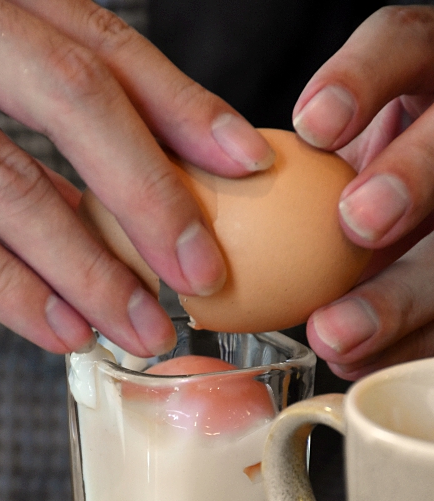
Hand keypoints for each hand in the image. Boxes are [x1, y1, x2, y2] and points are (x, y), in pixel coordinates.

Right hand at [0, 0, 273, 355]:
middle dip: (147, 197)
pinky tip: (60, 326)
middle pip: (69, 99)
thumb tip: (172, 171)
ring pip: (3, 181)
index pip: (103, 44)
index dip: (183, 106)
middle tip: (199, 277)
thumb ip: (65, 98)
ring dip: (84, 269)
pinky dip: (6, 288)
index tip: (247, 165)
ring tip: (139, 328)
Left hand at [291, 5, 433, 378]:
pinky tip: (351, 359)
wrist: (398, 199)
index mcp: (415, 81)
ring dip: (400, 296)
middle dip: (413, 179)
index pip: (402, 49)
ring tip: (335, 333)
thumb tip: (182, 215)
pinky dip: (398, 342)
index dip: (366, 80)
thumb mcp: (314, 155)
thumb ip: (275, 160)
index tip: (313, 125)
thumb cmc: (331, 173)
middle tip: (357, 221)